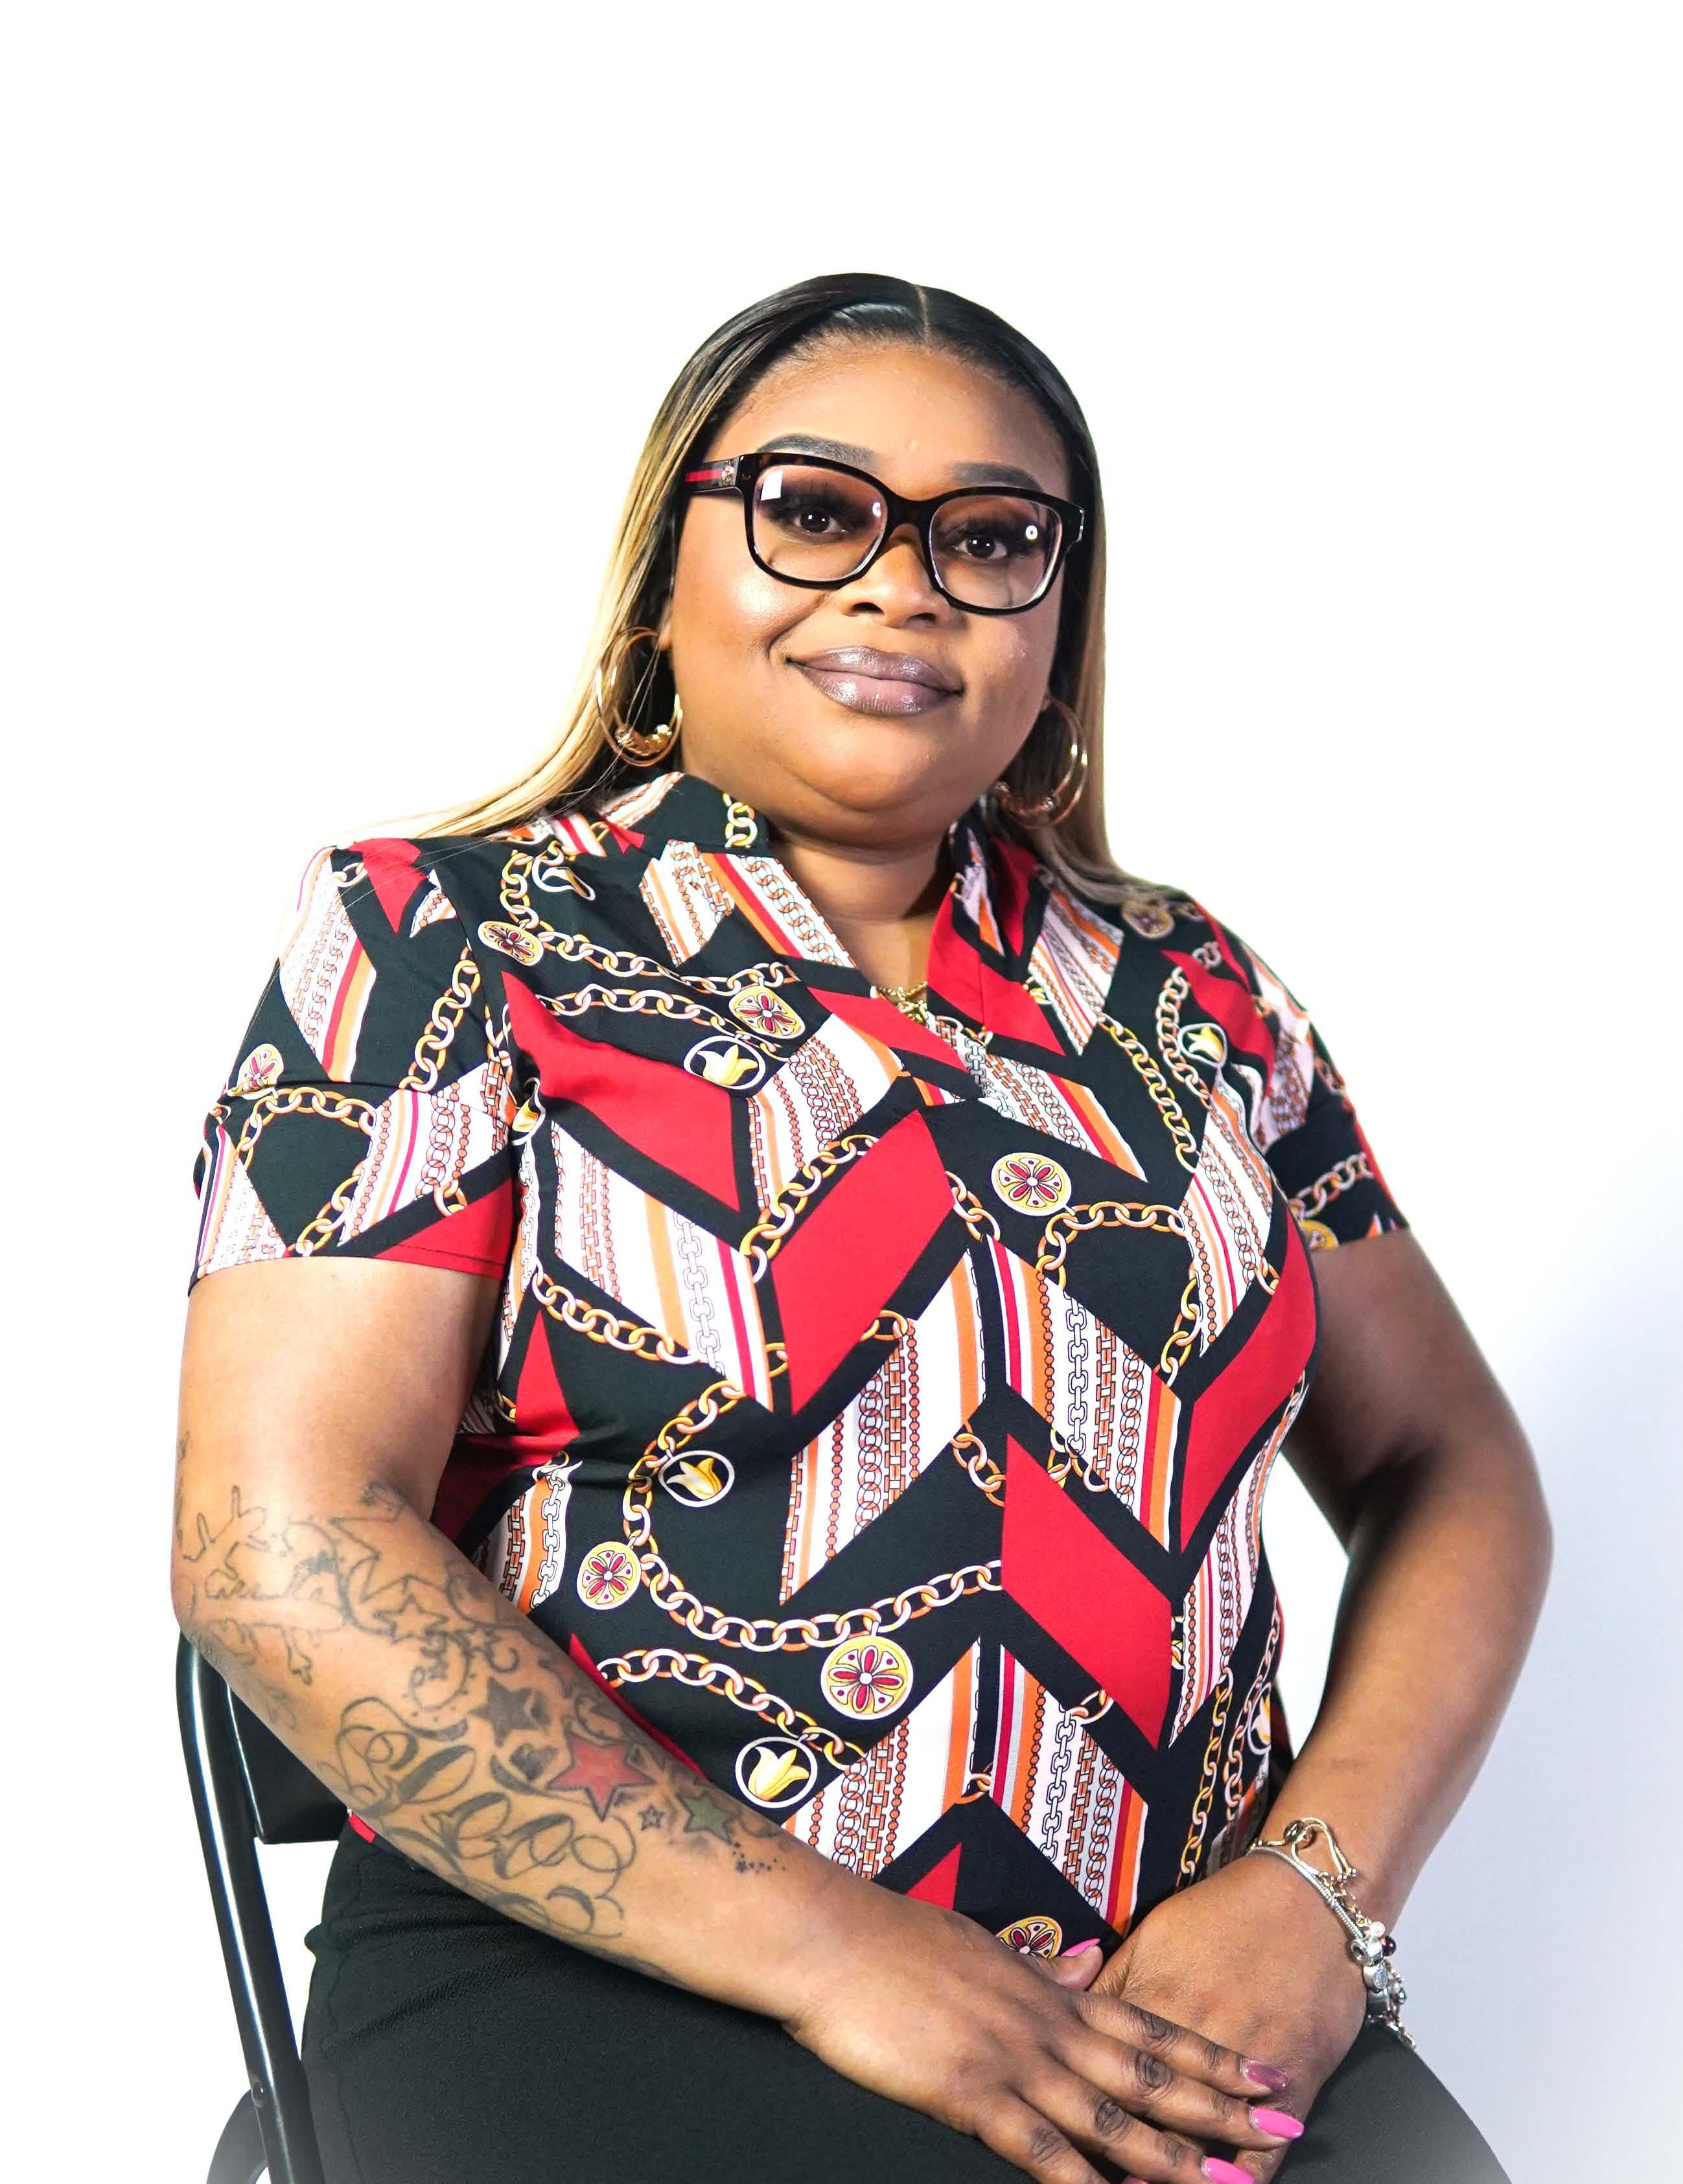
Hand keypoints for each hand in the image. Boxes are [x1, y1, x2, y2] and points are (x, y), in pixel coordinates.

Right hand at [782, 1874, 1305, 2182]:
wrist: (835, 1939)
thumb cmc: (896, 1941)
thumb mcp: (983, 1946)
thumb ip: (1038, 1966)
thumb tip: (1082, 1966)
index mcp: (1048, 1993)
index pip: (1148, 2028)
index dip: (1210, 2056)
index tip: (1264, 2074)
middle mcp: (1046, 2025)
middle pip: (1151, 2075)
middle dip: (1222, 2109)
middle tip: (1285, 2129)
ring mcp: (1014, 2058)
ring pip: (1112, 2117)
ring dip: (1177, 2156)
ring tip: (1231, 2183)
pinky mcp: (972, 2092)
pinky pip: (1040, 2148)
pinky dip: (1083, 2182)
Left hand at [1093, 1853, 1368, 2176]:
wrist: (1308, 1897)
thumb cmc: (1224, 1914)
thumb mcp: (1153, 1936)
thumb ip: (1110, 1981)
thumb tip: (1065, 2009)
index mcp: (1150, 2000)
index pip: (1098, 2064)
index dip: (1073, 2103)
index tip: (1050, 2132)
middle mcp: (1192, 2035)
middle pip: (1144, 2111)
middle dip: (1116, 2153)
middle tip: (1088, 2183)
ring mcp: (1243, 2064)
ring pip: (1198, 2138)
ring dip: (1173, 2174)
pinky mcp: (1294, 2082)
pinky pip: (1266, 2152)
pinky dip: (1244, 2178)